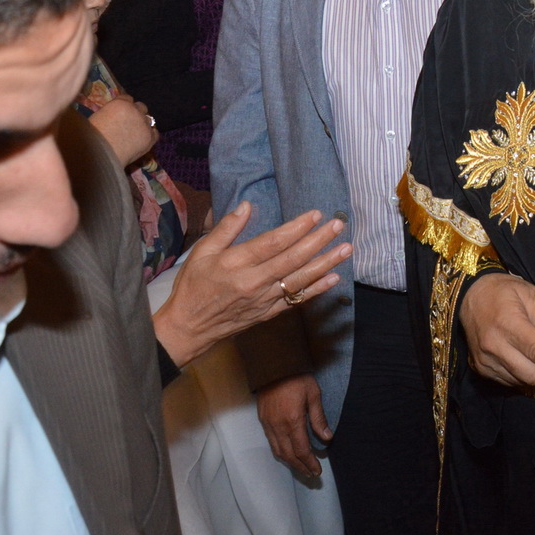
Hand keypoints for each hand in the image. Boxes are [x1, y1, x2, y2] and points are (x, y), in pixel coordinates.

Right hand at [88, 93, 155, 165]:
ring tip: (135, 132)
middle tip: (129, 122)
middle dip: (136, 112)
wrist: (101, 154)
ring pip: (148, 119)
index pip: (127, 98)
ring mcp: (145, 124)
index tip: (121, 112)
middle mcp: (136, 110)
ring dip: (143, 123)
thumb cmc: (93, 136)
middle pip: (141, 107)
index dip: (124, 105)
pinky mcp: (150, 137)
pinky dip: (150, 135)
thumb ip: (110, 112)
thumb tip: (113, 115)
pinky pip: (155, 133)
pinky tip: (143, 139)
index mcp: (121, 103)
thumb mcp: (98, 117)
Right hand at [151, 202, 349, 368]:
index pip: (274, 242)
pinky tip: (334, 278)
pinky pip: (298, 300)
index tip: (316, 215)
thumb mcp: (201, 253)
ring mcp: (265, 300)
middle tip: (338, 225)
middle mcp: (255, 282)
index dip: (297, 228)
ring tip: (346, 248)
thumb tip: (247, 206)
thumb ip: (226, 229)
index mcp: (237, 264)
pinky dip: (317, 289)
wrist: (188, 328)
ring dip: (326, 263)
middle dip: (319, 241)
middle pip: (293, 259)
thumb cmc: (193, 287)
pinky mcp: (269, 313)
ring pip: (301, 280)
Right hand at [256, 374, 330, 478]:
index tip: (317, 471)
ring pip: (278, 451)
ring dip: (290, 463)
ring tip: (301, 468)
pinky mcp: (263, 420)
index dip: (310, 463)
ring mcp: (268, 424)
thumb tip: (327, 438)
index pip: (302, 450)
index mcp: (293, 421)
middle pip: (289, 455)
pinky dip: (280, 453)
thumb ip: (319, 418)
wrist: (273, 366)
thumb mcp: (314, 394)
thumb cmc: (297, 378)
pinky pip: (271, 443)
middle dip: (301, 467)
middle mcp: (278, 426)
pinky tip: (288, 454)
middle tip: (311, 474)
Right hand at [459, 273, 534, 391]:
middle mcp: (494, 345)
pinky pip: (509, 381)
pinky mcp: (480, 368)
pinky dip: (521, 374)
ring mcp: (485, 360)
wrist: (471, 294)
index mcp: (509, 324)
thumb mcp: (531, 296)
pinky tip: (521, 357)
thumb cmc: (504, 291)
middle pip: (532, 374)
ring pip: (521, 381)